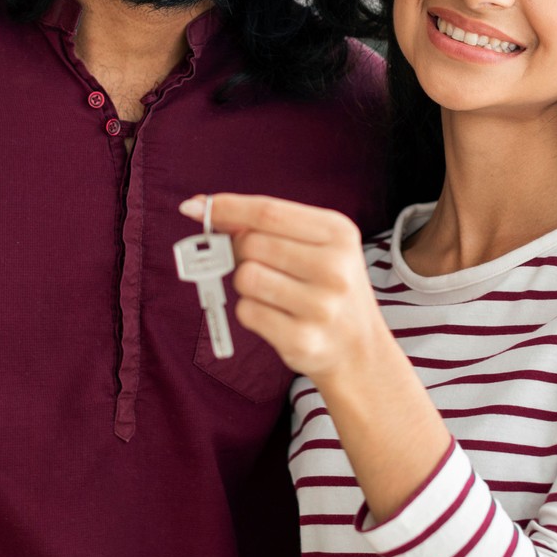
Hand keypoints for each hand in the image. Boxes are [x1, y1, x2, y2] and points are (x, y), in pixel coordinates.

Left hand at [179, 193, 383, 382]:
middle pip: (251, 244)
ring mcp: (321, 307)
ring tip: (273, 293)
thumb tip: (202, 206)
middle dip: (240, 251)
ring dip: (246, 284)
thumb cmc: (326, 287)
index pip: (268, 212)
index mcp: (339, 233)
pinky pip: (247, 312)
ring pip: (245, 277)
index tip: (196, 207)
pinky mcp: (303, 340)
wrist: (359, 349)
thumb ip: (265, 224)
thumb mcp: (314, 245)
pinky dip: (251, 312)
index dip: (227, 207)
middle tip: (260, 264)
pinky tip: (277, 317)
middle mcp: (335, 268)